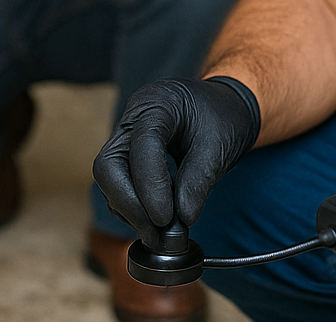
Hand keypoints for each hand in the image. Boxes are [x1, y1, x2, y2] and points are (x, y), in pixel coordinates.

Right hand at [92, 77, 260, 247]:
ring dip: (131, 210)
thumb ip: (199, 181)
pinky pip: (118, 185)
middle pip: (109, 166)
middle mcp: (133, 117)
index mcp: (158, 102)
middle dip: (130, 204)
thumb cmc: (224, 119)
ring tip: (160, 233)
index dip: (150, 186)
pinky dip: (133, 207)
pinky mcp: (126, 156)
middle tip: (157, 232)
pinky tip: (155, 220)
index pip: (142, 146)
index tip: (166, 220)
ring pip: (109, 179)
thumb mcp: (220, 147)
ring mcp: (126, 136)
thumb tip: (181, 220)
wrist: (225, 107)